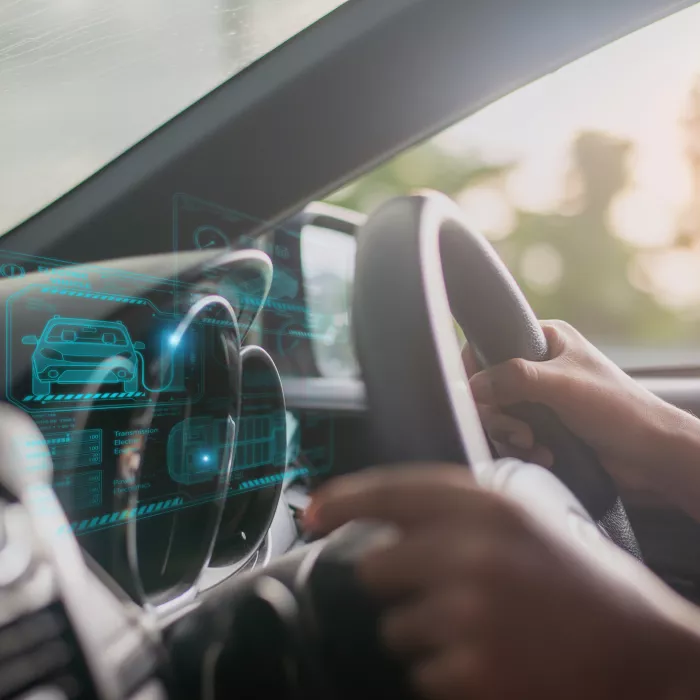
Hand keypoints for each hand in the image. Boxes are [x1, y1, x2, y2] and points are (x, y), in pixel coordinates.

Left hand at [305, 465, 699, 699]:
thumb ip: (458, 512)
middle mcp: (473, 552)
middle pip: (374, 567)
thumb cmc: (579, 581)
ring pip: (394, 628)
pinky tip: (489, 661)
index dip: (344, 498)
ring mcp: (472, 613)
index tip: (313, 510)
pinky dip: (445, 673)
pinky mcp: (475, 672)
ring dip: (423, 634)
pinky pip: (421, 673)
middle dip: (393, 584)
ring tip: (478, 631)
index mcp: (489, 507)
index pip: (392, 490)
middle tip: (437, 592)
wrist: (643, 648)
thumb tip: (387, 523)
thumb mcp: (525, 520)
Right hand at [464, 320, 698, 499]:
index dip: (476, 369)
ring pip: (497, 415)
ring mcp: (538, 398)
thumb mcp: (563, 386)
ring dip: (511, 436)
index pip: (491, 344)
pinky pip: (511, 436)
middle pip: (488, 386)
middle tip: (518, 430)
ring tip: (535, 445)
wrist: (650, 454)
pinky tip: (545, 454)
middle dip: (499, 414)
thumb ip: (514, 379)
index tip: (476, 394)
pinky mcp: (541, 426)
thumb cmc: (618, 408)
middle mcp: (538, 366)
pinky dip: (522, 448)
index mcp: (545, 340)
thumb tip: (471, 386)